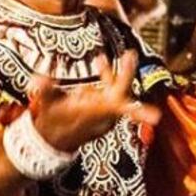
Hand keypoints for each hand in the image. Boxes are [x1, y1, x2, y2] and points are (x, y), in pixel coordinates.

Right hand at [29, 50, 160, 151]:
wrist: (52, 140)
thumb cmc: (52, 124)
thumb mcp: (47, 107)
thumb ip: (46, 91)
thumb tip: (39, 78)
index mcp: (95, 115)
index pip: (118, 111)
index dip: (137, 111)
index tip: (156, 116)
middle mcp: (104, 115)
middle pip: (121, 93)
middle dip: (125, 74)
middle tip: (129, 55)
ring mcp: (105, 112)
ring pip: (116, 90)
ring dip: (112, 73)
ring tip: (102, 57)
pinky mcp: (102, 108)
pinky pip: (109, 90)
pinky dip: (106, 76)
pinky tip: (99, 61)